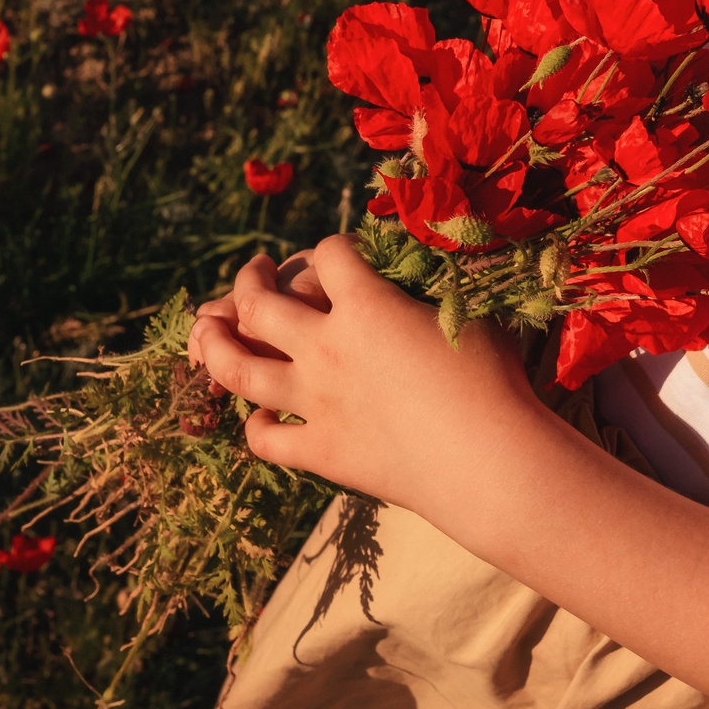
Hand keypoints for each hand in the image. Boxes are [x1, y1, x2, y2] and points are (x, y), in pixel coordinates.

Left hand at [186, 235, 537, 512]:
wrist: (488, 462)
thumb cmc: (495, 382)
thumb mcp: (471, 316)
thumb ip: (439, 288)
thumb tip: (437, 263)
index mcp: (367, 306)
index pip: (329, 253)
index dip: (334, 246)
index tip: (344, 253)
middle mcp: (326, 348)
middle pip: (257, 303)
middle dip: (249, 279)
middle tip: (256, 271)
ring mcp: (315, 402)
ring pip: (238, 368)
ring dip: (217, 344)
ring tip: (213, 329)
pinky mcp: (320, 452)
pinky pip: (264, 437)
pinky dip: (255, 422)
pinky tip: (261, 412)